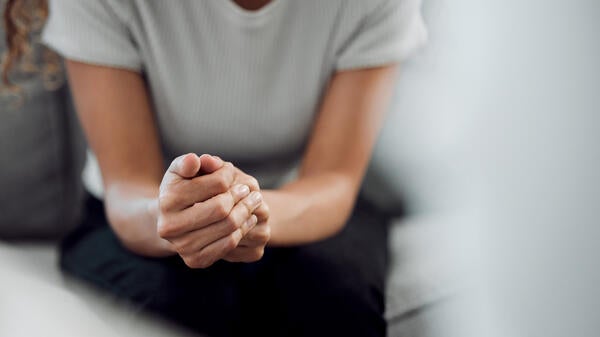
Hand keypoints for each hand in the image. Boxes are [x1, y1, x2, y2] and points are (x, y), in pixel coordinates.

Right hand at [156, 153, 265, 267]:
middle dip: (242, 196)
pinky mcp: (195, 260)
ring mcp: (182, 246)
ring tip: (254, 202)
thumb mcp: (183, 170)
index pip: (217, 183)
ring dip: (247, 212)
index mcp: (167, 199)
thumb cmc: (182, 188)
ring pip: (228, 227)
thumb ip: (190, 162)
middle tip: (250, 191)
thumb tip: (197, 160)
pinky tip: (248, 219)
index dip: (229, 175)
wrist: (172, 221)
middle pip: (222, 208)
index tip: (232, 172)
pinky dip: (243, 230)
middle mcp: (170, 226)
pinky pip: (229, 245)